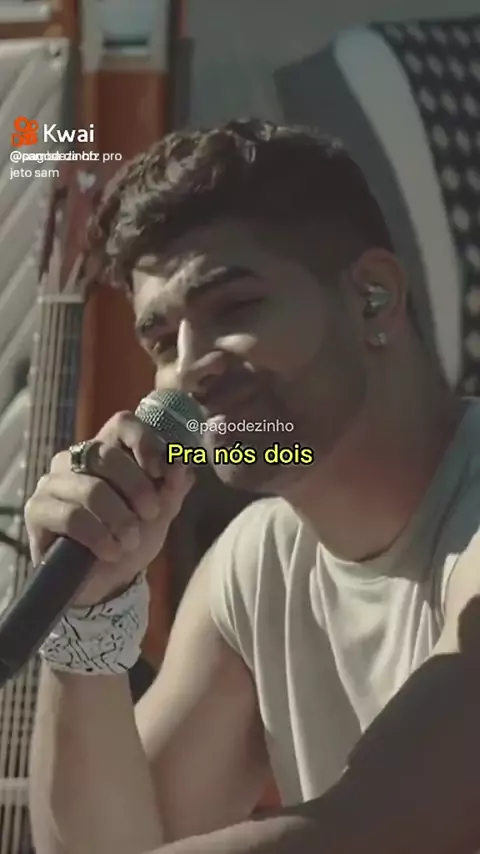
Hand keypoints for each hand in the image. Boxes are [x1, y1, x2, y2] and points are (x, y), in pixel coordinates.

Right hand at [25, 411, 192, 605]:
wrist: (107, 582)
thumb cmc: (132, 539)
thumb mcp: (160, 513)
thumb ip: (172, 488)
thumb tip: (181, 466)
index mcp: (107, 451)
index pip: (123, 424)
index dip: (145, 442)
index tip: (161, 471)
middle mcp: (75, 459)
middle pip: (107, 454)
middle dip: (137, 488)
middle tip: (151, 514)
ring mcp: (52, 482)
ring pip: (92, 490)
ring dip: (120, 520)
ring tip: (129, 542)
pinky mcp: (37, 509)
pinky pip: (71, 516)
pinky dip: (99, 537)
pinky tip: (110, 552)